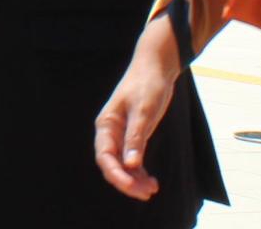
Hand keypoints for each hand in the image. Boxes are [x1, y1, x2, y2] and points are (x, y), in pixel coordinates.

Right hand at [95, 16, 182, 200]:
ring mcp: (122, 135)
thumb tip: (131, 164)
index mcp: (106, 124)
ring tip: (152, 189)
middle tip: (147, 193)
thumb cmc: (147, 84)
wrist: (156, 67)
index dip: (116, 174)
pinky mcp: (134, 135)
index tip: (132, 187)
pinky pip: (132, 160)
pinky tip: (151, 180)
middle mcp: (110, 132)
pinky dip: (140, 171)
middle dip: (127, 181)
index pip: (105, 156)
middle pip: (112, 164)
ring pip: (123, 165)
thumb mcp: (144, 111)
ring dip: (135, 179)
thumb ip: (136, 137)